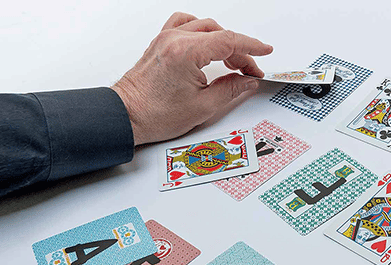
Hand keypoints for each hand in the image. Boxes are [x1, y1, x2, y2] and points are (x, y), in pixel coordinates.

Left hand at [111, 12, 272, 145]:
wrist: (126, 116)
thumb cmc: (154, 114)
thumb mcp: (202, 106)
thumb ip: (230, 90)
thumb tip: (247, 81)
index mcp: (186, 52)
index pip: (229, 41)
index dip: (251, 47)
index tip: (264, 51)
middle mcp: (174, 40)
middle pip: (219, 35)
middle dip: (239, 52)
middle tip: (250, 71)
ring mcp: (165, 39)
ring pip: (204, 26)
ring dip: (222, 40)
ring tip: (233, 61)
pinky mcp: (160, 43)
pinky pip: (184, 24)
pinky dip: (201, 30)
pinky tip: (208, 43)